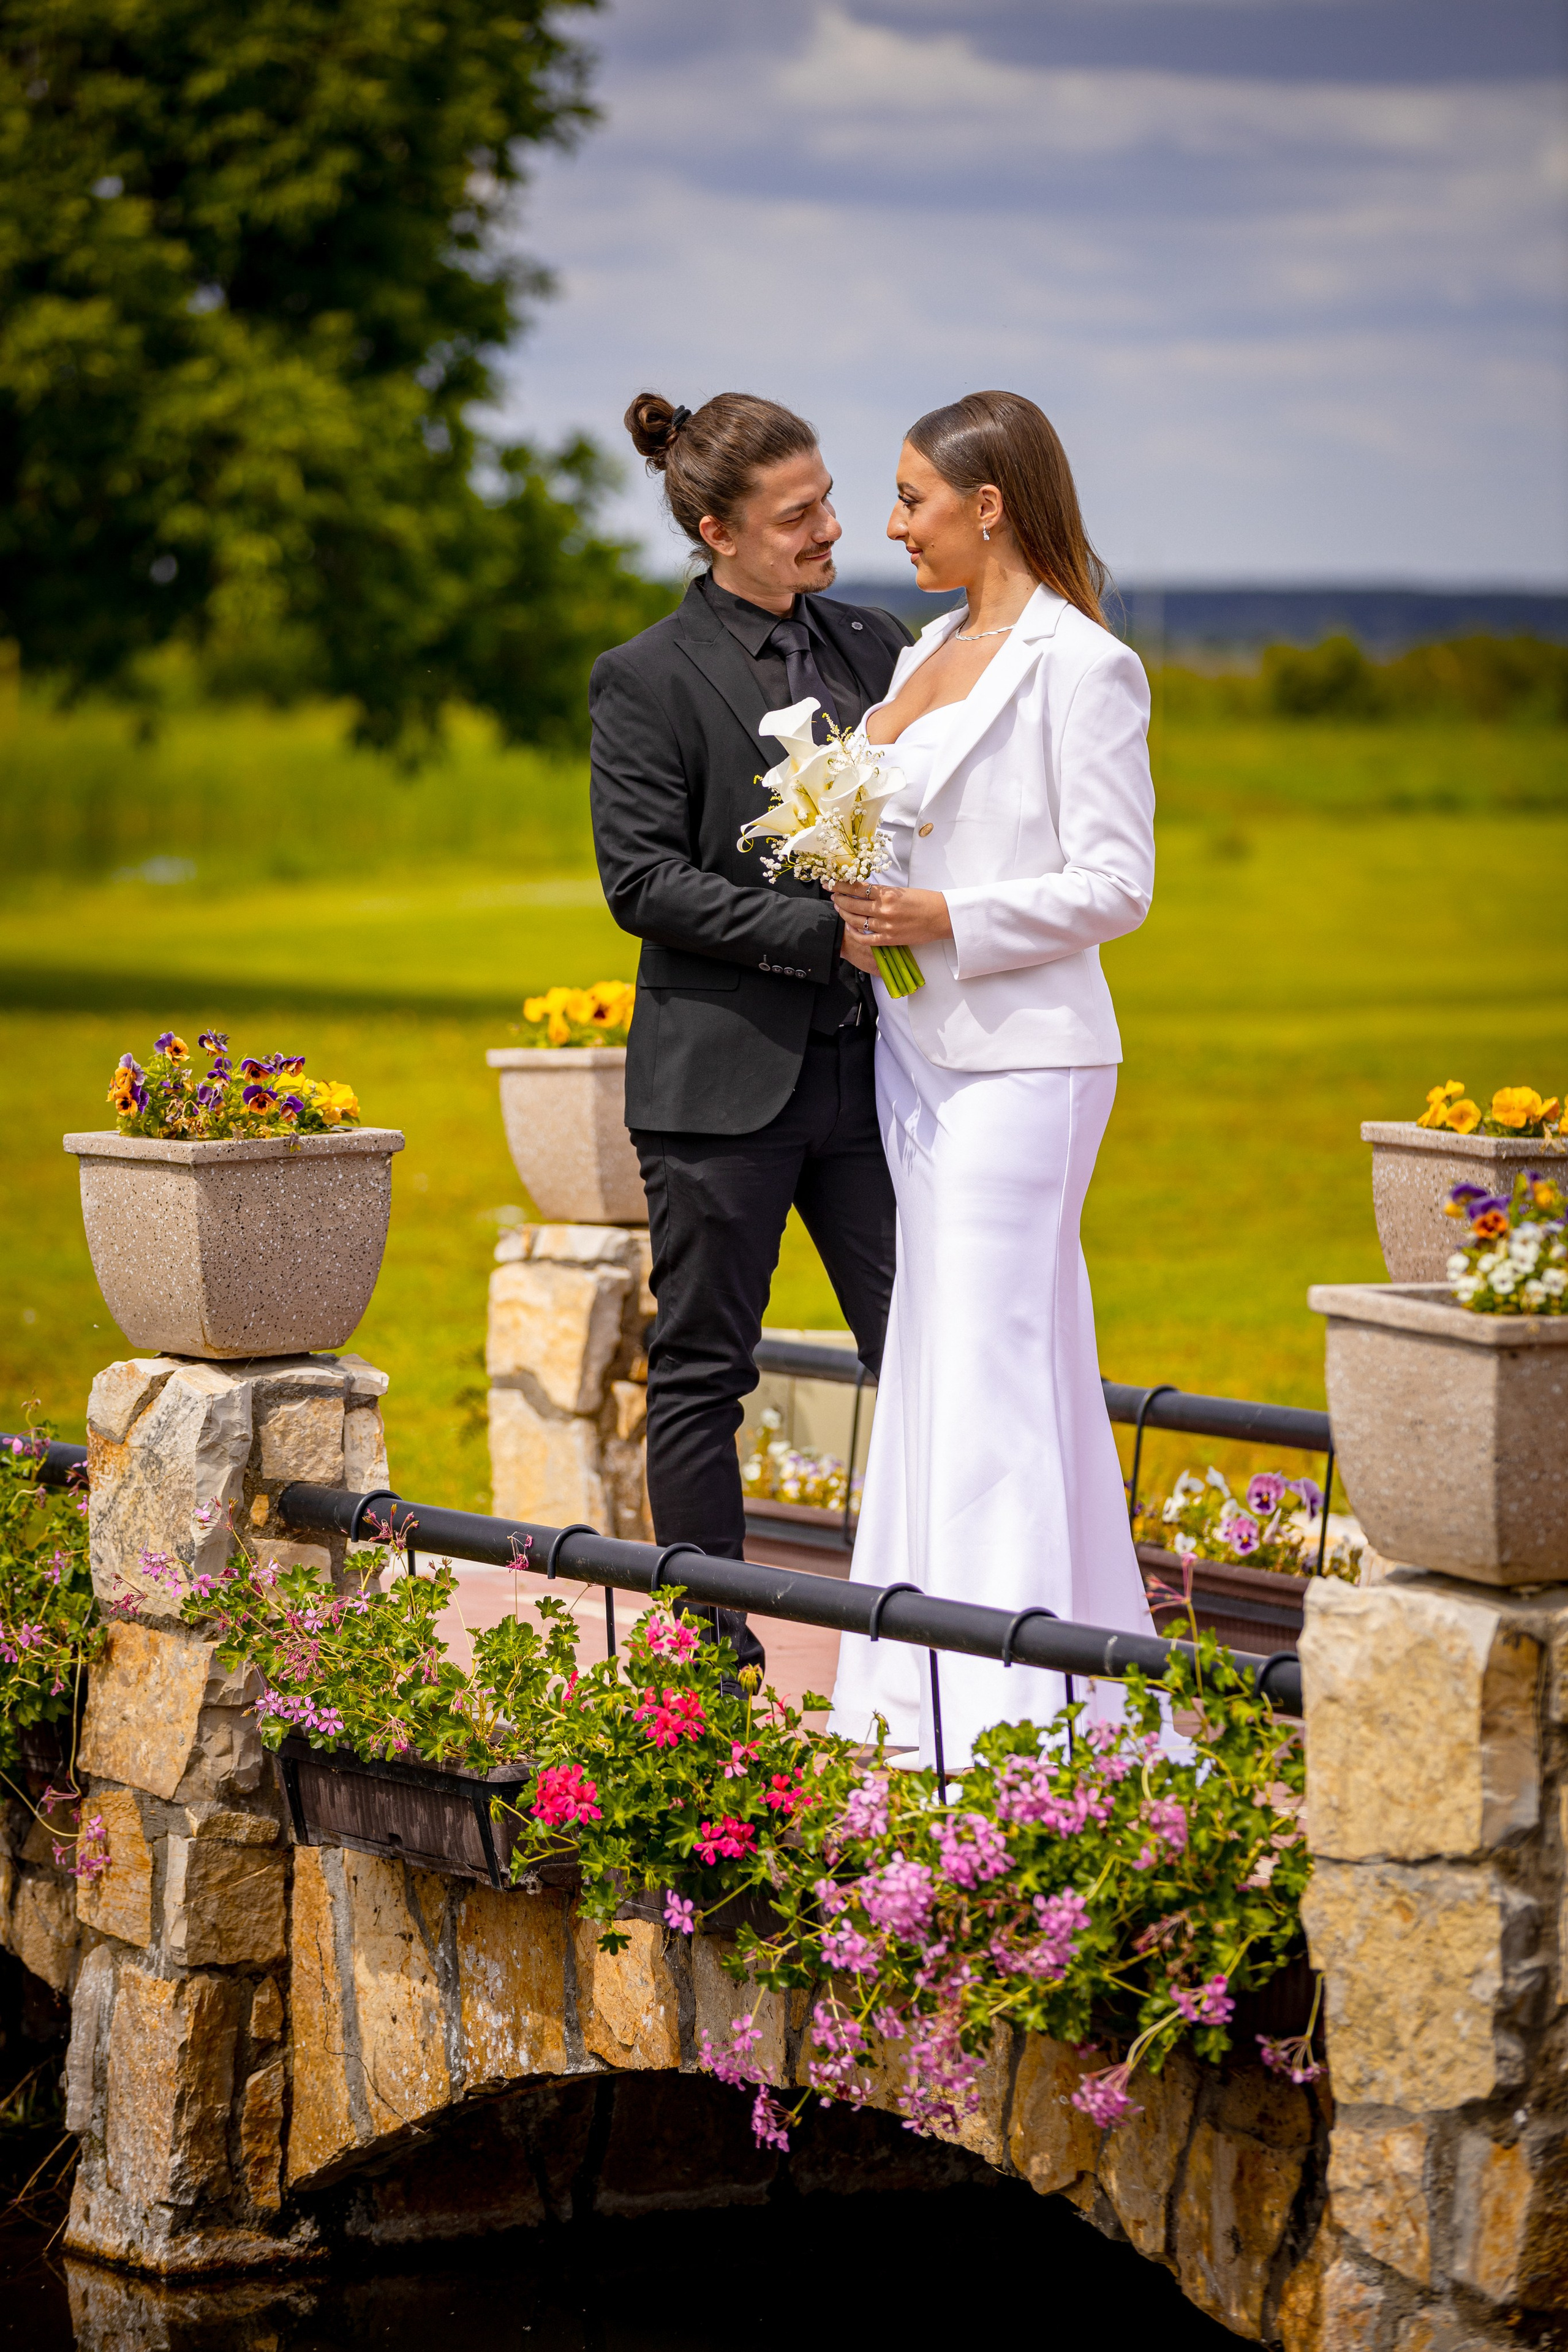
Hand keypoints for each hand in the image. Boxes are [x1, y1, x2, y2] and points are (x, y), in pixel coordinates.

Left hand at [832, 884, 952, 962]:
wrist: (942, 917)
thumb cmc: (925, 901)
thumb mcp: (902, 891)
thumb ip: (882, 892)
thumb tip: (864, 892)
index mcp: (888, 894)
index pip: (857, 888)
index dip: (842, 885)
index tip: (833, 883)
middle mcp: (884, 909)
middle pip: (853, 903)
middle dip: (839, 898)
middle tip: (833, 895)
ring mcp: (885, 926)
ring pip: (856, 920)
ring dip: (844, 914)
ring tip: (839, 908)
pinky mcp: (889, 939)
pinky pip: (865, 938)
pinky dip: (854, 933)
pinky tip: (850, 927)